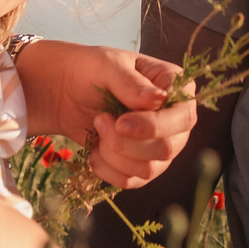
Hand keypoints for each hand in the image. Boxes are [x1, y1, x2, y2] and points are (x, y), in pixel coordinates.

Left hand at [16, 41, 198, 188]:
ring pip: (148, 169)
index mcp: (176, 87)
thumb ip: (131, 82)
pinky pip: (131, 181)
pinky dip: (107, 169)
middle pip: (167, 149)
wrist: (65, 90)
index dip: (153, 126)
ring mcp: (160, 145)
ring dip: (113, 153)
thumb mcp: (108, 66)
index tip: (120, 122)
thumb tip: (159, 99)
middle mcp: (175, 120)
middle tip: (100, 119)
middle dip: (126, 142)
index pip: (183, 118)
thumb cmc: (91, 69)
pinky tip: (94, 150)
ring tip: (97, 127)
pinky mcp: (141, 165)